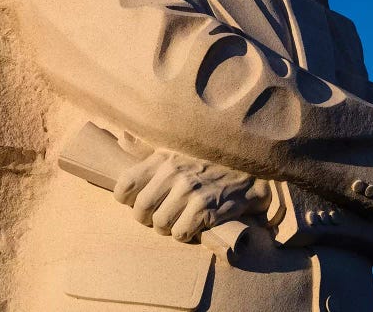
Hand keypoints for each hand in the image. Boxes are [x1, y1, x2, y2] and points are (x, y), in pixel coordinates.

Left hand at [114, 148, 270, 242]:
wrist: (250, 165)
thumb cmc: (209, 158)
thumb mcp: (178, 146)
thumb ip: (149, 148)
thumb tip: (122, 138)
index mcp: (162, 157)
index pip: (125, 185)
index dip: (129, 200)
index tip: (140, 201)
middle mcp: (173, 172)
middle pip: (140, 210)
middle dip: (149, 219)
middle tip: (162, 216)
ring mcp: (189, 190)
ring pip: (160, 224)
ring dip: (169, 228)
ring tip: (180, 219)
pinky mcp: (206, 207)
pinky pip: (181, 233)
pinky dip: (187, 234)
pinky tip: (195, 224)